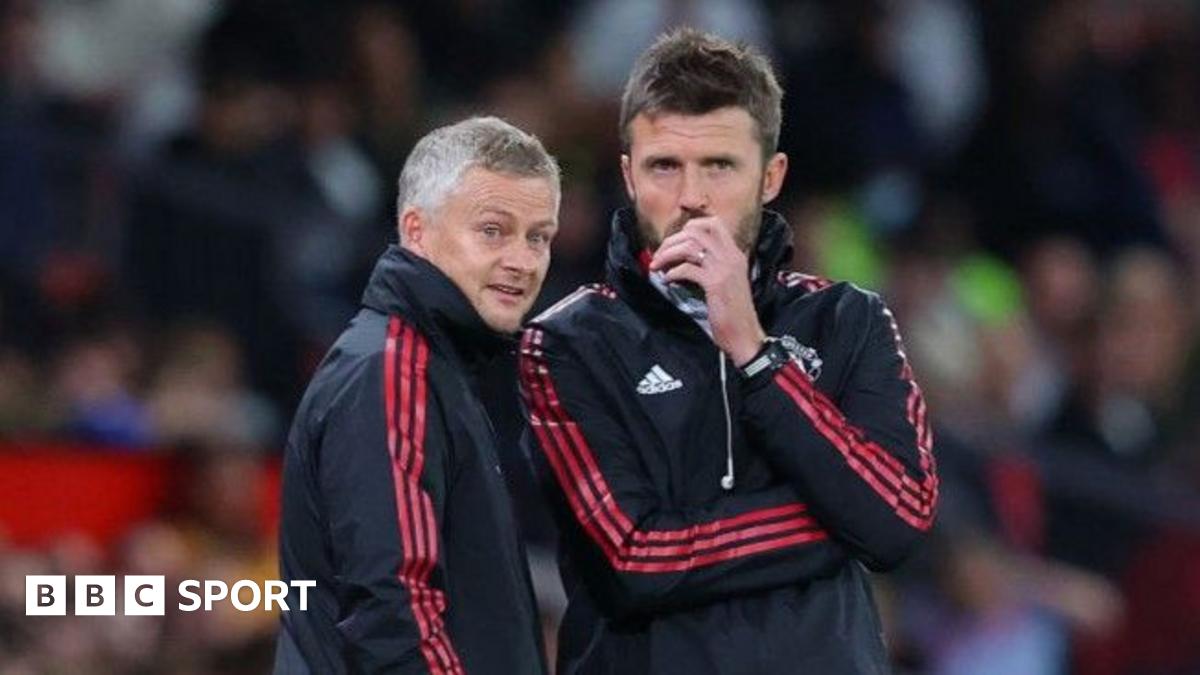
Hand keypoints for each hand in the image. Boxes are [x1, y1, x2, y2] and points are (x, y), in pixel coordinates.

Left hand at [649, 216, 765, 364]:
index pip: (714, 224)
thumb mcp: (726, 282)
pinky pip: (688, 268)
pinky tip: (667, 281)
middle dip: (672, 240)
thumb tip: (686, 258)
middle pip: (696, 230)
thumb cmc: (732, 313)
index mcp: (735, 254)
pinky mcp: (715, 284)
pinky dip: (673, 272)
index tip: (675, 241)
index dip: (690, 227)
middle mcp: (731, 256)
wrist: (745, 335)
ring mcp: (724, 269)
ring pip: (690, 246)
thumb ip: (713, 266)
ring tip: (657, 266)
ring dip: (668, 254)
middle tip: (659, 255)